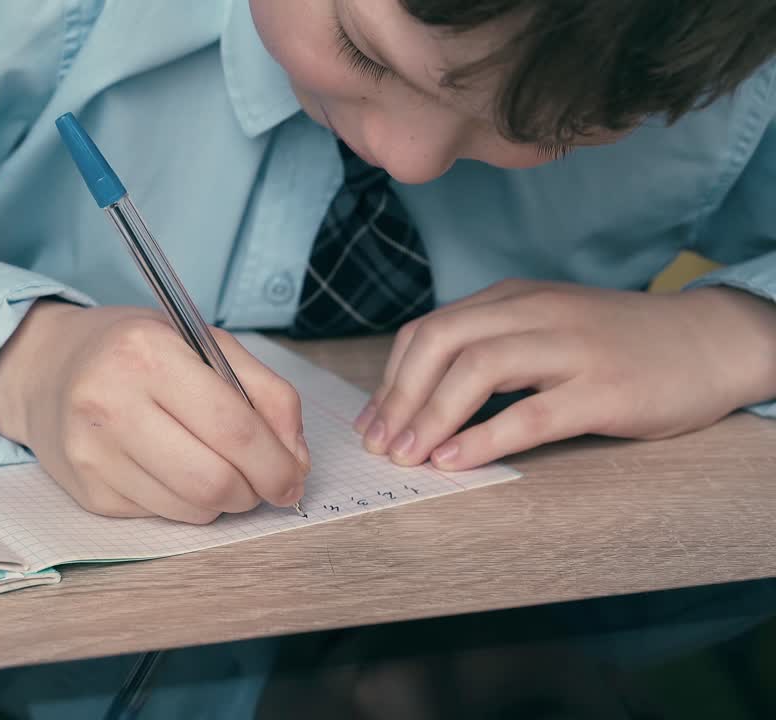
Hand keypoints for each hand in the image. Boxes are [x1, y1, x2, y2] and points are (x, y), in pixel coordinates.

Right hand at [0, 301, 310, 522]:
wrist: (46, 369)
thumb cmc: (134, 352)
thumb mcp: (203, 343)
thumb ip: (265, 392)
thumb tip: (296, 459)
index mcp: (147, 353)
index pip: (232, 426)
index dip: (276, 463)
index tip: (293, 477)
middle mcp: (111, 402)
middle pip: (212, 480)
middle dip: (254, 491)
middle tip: (261, 482)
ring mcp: (93, 452)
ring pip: (190, 509)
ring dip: (222, 500)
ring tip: (216, 470)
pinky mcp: (88, 491)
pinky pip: (162, 516)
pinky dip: (185, 503)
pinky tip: (172, 471)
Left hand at [354, 279, 775, 469]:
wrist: (709, 341)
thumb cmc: (617, 344)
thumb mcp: (545, 327)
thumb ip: (490, 347)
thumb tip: (419, 399)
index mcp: (513, 298)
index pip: (429, 330)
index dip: (391, 379)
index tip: (371, 424)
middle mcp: (535, 314)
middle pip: (441, 342)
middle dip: (398, 396)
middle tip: (380, 444)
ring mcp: (570, 349)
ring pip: (478, 370)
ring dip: (430, 416)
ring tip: (407, 455)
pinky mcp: (603, 390)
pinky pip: (530, 414)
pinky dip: (483, 439)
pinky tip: (454, 461)